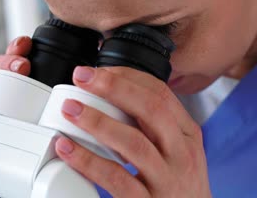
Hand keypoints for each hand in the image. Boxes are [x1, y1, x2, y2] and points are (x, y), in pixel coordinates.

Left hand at [55, 66, 211, 197]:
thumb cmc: (180, 187)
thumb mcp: (179, 152)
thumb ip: (155, 127)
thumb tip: (116, 97)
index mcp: (188, 135)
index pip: (162, 93)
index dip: (128, 77)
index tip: (100, 71)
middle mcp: (182, 154)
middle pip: (151, 108)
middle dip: (114, 87)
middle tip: (83, 77)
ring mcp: (167, 180)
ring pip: (133, 142)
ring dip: (98, 121)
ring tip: (71, 109)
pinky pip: (115, 178)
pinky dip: (88, 161)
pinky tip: (68, 149)